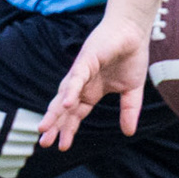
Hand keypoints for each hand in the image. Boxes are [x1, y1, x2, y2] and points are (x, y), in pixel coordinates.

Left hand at [39, 12, 150, 149]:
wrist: (134, 31)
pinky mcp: (85, 60)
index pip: (76, 114)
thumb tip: (129, 133)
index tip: (62, 146)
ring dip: (54, 112)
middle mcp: (82, 83)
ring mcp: (81, 72)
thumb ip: (129, 111)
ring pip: (64, 95)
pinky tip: (67, 105)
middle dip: (54, 125)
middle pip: (64, 108)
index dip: (68, 129)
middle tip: (44, 143)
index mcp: (91, 91)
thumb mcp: (132, 90)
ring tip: (44, 128)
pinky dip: (71, 92)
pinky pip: (76, 78)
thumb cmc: (131, 55)